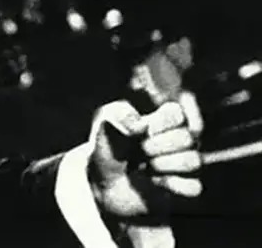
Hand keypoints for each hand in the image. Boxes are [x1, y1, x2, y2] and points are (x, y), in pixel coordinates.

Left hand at [88, 92, 203, 224]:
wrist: (108, 184)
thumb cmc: (110, 150)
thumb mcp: (106, 129)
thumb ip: (120, 119)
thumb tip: (140, 126)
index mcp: (164, 119)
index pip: (176, 113)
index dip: (157, 123)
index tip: (140, 130)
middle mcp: (180, 139)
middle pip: (186, 137)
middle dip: (156, 146)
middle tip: (141, 150)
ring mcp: (186, 163)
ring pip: (193, 161)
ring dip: (164, 164)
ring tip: (146, 166)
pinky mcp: (187, 186)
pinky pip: (194, 187)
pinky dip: (172, 185)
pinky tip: (155, 181)